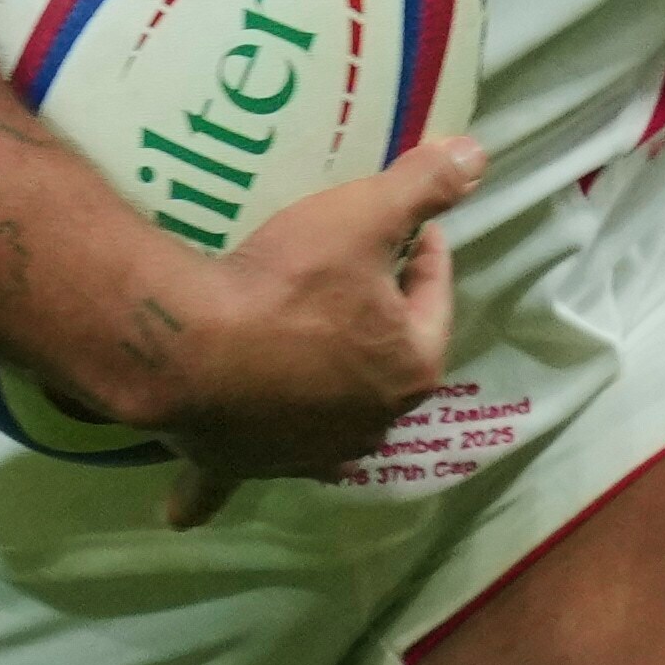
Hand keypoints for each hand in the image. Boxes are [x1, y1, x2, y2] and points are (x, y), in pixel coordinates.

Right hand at [125, 137, 482, 531]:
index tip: (412, 224)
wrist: (191, 350)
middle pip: (383, 361)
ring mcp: (306, 453)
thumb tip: (478, 155)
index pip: (432, 297)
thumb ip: (423, 185)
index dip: (425, 253)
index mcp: (409, 366)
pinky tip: (186, 510)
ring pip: (324, 423)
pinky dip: (210, 490)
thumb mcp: (360, 217)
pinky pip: (228, 481)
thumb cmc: (287, 285)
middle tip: (348, 279)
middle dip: (375, 325)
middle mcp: (368, 424)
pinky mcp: (242, 467)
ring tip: (300, 361)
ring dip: (320, 401)